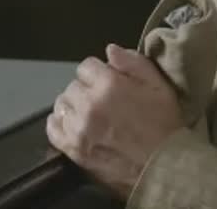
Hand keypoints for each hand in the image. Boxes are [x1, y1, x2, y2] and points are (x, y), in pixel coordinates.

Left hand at [46, 44, 183, 198]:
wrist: (163, 167)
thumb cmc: (164, 124)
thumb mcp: (158, 85)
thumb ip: (133, 62)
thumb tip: (109, 50)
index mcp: (108, 84)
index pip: (86, 66)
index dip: (98, 72)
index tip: (109, 82)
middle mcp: (88, 103)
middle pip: (73, 85)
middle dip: (86, 89)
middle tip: (102, 100)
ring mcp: (78, 128)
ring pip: (61, 105)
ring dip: (73, 106)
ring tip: (89, 114)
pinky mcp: (73, 149)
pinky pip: (53, 128)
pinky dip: (59, 123)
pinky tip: (72, 125)